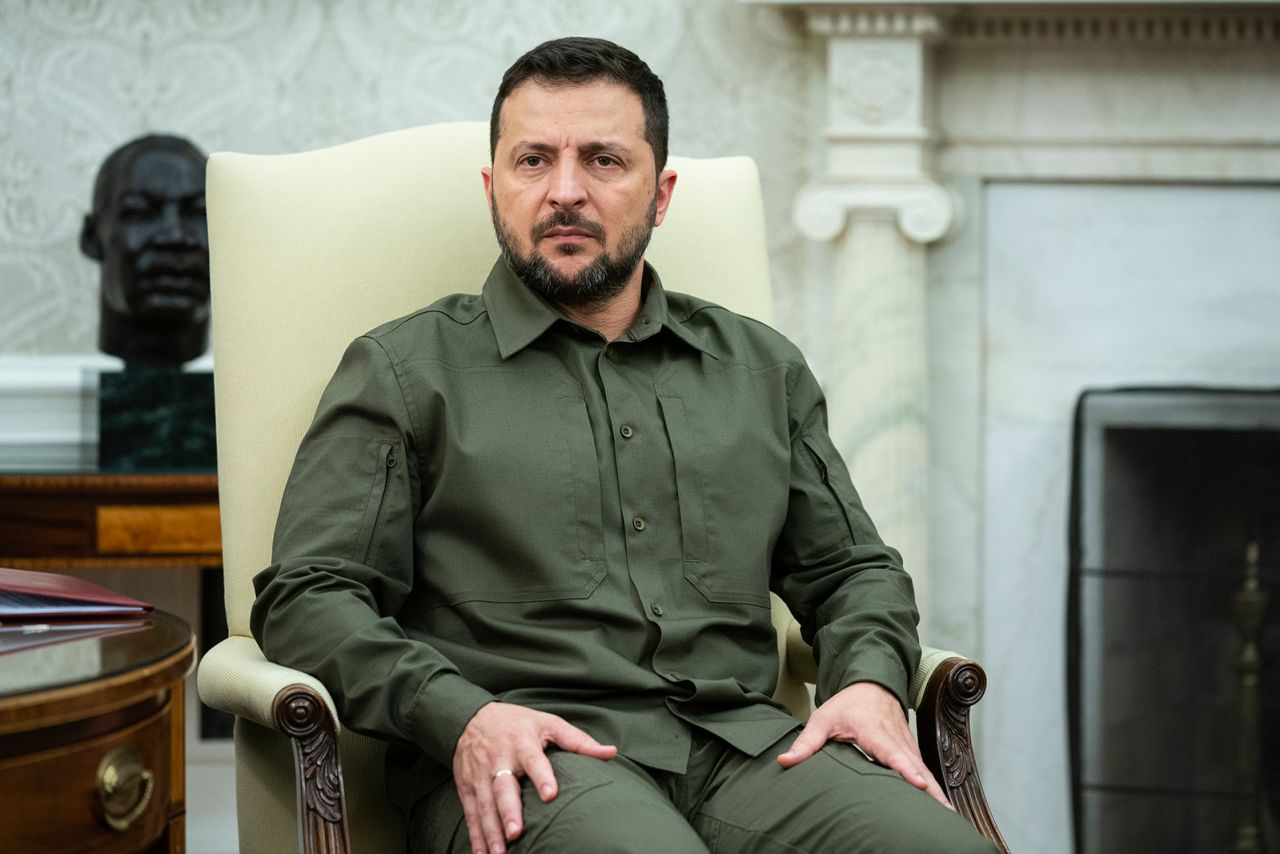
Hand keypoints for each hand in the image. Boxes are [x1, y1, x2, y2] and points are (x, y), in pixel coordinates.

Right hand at [452, 701, 616, 853]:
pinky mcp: (467, 786)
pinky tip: (482, 853)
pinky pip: (471, 812)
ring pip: (485, 805)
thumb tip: (611, 753)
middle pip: (503, 787)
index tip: (550, 795)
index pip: (533, 760)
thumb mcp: (548, 723)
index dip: (541, 776)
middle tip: (516, 832)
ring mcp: (480, 775)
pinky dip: (475, 834)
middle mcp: (499, 759)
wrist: (470, 717)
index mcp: (522, 742)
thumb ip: (579, 741)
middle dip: (508, 810)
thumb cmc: (517, 722)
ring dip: (491, 830)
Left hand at [776, 681, 951, 809]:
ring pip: (924, 769)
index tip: (919, 785)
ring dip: (937, 791)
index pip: (894, 753)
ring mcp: (907, 744)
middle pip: (917, 767)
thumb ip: (806, 742)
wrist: (872, 683)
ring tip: (949, 817)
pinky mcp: (911, 750)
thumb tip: (785, 761)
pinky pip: (923, 769)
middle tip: (946, 814)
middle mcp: (897, 739)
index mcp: (875, 732)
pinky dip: (933, 786)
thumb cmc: (847, 704)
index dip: (907, 770)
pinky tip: (941, 806)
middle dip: (932, 790)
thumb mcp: (823, 719)